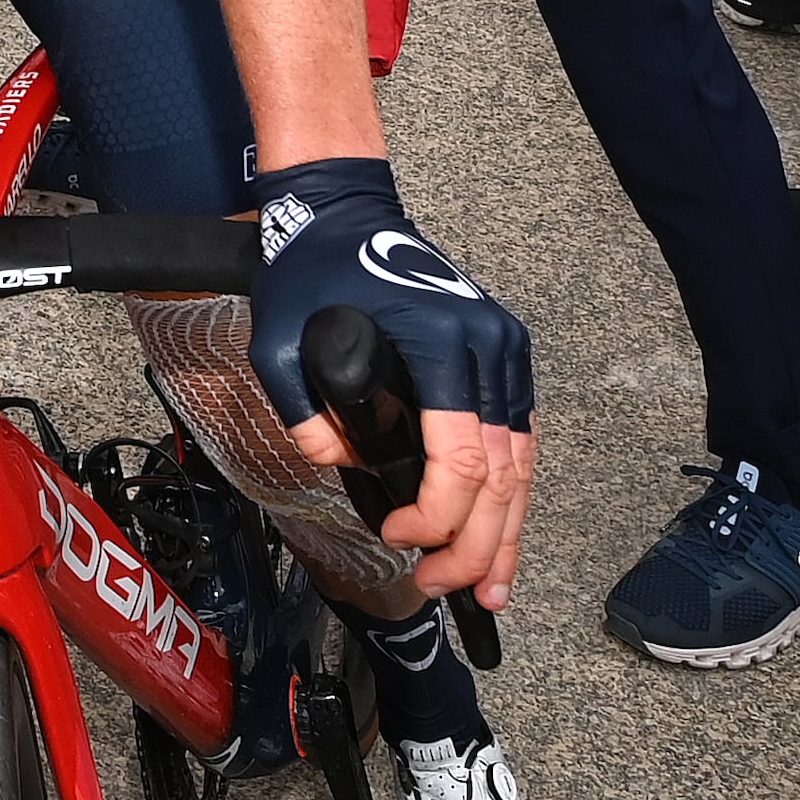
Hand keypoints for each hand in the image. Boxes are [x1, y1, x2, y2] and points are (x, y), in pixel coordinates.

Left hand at [245, 159, 535, 612]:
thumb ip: (300, 410)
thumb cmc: (315, 268)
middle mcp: (487, 345)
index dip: (435, 515)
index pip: (458, 455)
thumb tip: (338, 462)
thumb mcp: (279, 337)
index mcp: (439, 339)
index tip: (398, 537)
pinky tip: (499, 535)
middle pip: (501, 471)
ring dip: (506, 531)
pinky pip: (517, 440)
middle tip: (446, 588)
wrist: (346, 211)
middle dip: (475, 542)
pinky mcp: (503, 357)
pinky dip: (510, 493)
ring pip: (520, 463)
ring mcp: (503, 349)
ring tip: (488, 586)